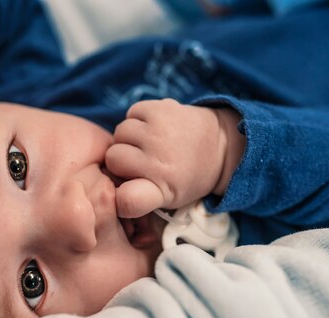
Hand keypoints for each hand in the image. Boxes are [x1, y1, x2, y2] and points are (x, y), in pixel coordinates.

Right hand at [105, 99, 244, 218]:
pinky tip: (154, 128)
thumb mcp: (165, 198)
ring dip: (129, 138)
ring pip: (119, 133)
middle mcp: (160, 161)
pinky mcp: (161, 108)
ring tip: (148, 144)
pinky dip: (138, 120)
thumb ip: (136, 198)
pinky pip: (131, 113)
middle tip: (141, 162)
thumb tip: (109, 187)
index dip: (119, 196)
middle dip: (121, 160)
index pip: (127, 199)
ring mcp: (160, 131)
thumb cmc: (183, 176)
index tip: (126, 193)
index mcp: (162, 190)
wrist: (220, 145)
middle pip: (113, 158)